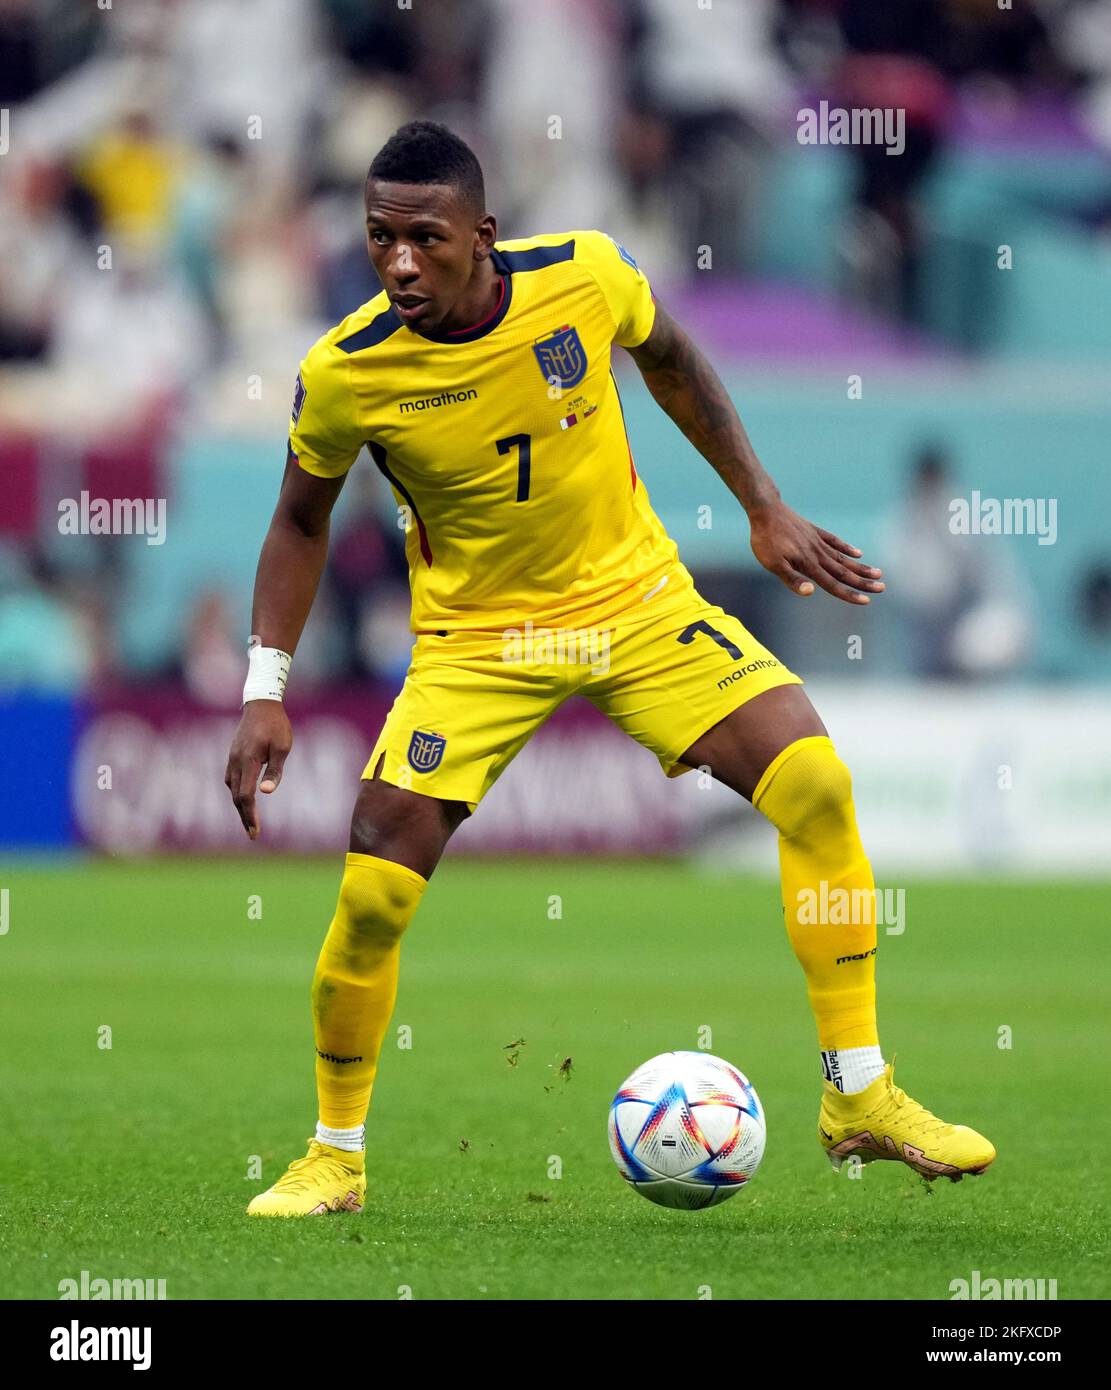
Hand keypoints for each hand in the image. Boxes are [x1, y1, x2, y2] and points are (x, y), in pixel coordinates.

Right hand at [224, 700, 292, 839]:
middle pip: (237, 797)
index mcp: (248, 761)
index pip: (246, 796)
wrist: (261, 703)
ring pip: (232, 789)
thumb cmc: (276, 725)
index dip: (250, 816)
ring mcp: (231, 758)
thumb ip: (274, 770)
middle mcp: (235, 762)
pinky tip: (244, 799)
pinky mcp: (232, 755)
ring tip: (250, 821)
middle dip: (244, 817)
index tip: (255, 832)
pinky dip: (237, 793)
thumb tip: (266, 793)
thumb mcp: (282, 747)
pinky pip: (231, 780)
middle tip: (253, 834)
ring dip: (240, 806)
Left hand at [748, 500, 884, 604]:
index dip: (849, 594)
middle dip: (863, 582)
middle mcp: (818, 554)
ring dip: (860, 567)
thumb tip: (811, 592)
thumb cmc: (766, 541)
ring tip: (878, 572)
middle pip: (844, 572)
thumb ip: (792, 579)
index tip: (866, 601)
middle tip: (882, 588)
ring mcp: (818, 542)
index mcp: (809, 564)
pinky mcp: (815, 532)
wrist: (766, 510)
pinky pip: (835, 542)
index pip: (833, 584)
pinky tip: (858, 553)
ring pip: (843, 558)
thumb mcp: (773, 564)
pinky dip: (847, 548)